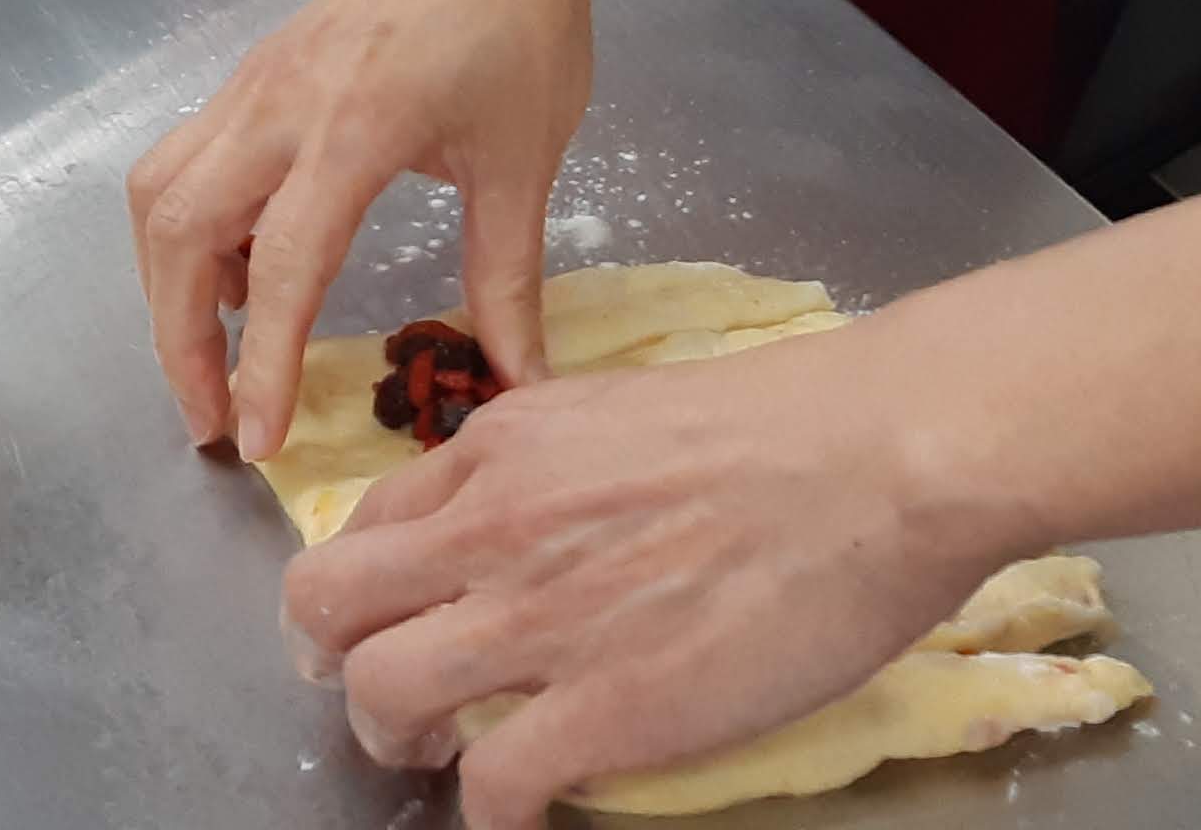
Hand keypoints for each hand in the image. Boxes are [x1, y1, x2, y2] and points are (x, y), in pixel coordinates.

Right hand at [122, 0, 607, 463]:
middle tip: (212, 419)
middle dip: (177, 336)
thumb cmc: (521, 28)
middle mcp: (277, 105)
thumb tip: (520, 387)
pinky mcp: (252, 77)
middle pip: (175, 229)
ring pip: (159, 190)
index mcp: (352, 128)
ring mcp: (252, 84)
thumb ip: (509, 279)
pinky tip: (238, 275)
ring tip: (211, 355)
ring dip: (164, 282)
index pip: (280, 266)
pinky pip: (185, 161)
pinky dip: (185, 231)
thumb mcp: (528, 162)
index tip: (257, 442)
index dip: (259, 362)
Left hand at [286, 319, 1007, 828]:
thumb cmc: (779, 427)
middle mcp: (490, 526)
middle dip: (330, 657)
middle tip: (377, 695)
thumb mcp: (614, 411)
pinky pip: (493, 786)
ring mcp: (540, 618)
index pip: (367, 520)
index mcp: (497, 448)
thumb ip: (548, 467)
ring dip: (390, 736)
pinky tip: (523, 811)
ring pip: (379, 692)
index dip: (366, 583)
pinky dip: (491, 812)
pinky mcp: (608, 708)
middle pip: (327, 602)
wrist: (874, 459)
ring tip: (434, 754)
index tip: (391, 618)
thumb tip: (528, 522)